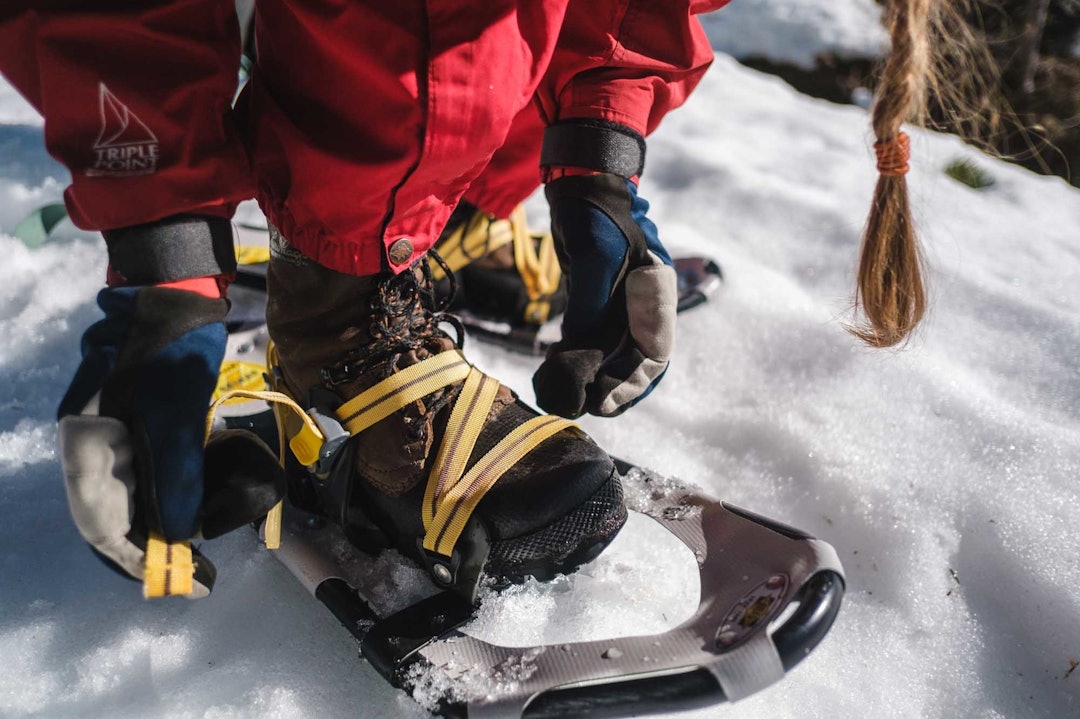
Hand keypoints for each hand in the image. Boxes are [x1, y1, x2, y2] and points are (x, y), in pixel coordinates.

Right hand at [56, 215, 282, 597]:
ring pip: (130, 498)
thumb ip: (177, 478)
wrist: (174, 292)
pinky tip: (191, 510)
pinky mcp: (135, 424)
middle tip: (193, 575)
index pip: (101, 522)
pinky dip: (167, 498)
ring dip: (159, 526)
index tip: (177, 582)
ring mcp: (111, 434)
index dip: (137, 559)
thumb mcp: (175, 418)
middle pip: (113, 515)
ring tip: (195, 551)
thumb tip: (180, 533)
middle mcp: (89, 445)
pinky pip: (145, 475)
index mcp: (85, 445)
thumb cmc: (171, 351)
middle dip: (149, 549)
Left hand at [533, 172, 676, 417]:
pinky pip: (594, 340)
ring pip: (612, 355)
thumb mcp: (594, 260)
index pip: (653, 356)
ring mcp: (622, 302)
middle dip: (608, 389)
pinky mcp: (599, 300)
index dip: (630, 385)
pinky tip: (555, 366)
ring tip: (561, 392)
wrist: (581, 179)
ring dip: (591, 378)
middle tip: (576, 405)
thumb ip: (589, 312)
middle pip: (634, 363)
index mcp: (654, 296)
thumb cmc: (594, 214)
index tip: (600, 402)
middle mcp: (643, 304)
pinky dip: (579, 358)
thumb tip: (577, 361)